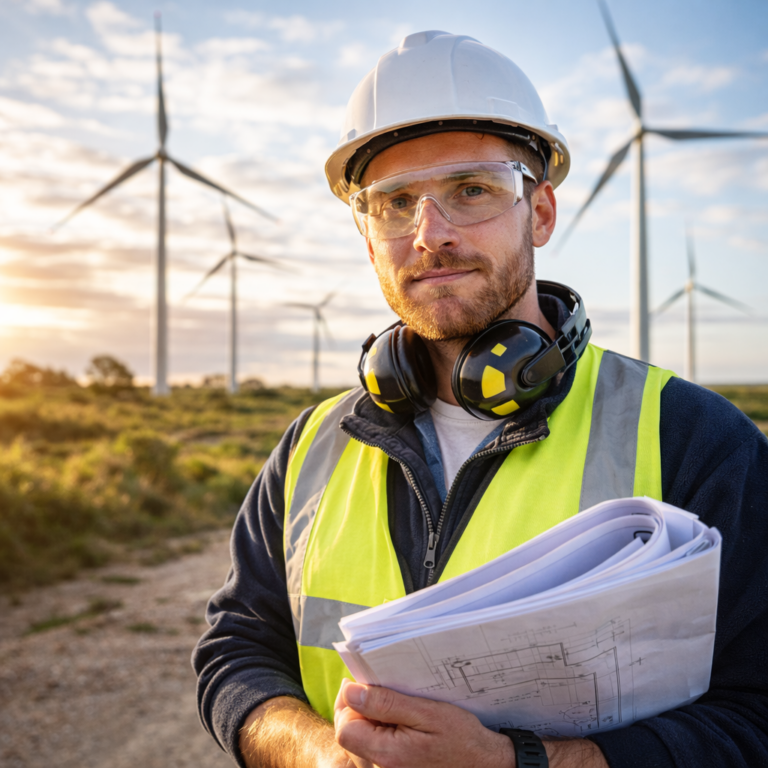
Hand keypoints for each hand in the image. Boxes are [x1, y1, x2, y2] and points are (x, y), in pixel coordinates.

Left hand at [333, 679, 513, 767]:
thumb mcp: (426, 712)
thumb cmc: (460, 737)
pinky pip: (372, 751)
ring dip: (369, 721)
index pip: (346, 728)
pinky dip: (378, 733)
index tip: (362, 685)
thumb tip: (350, 691)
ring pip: (359, 742)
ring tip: (393, 708)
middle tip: (377, 690)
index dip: (349, 703)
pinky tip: (397, 724)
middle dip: (358, 709)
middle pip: (350, 735)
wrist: (483, 764)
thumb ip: (385, 703)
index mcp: (387, 754)